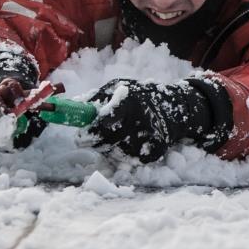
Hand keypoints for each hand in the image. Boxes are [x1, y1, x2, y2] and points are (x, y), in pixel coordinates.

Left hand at [86, 77, 233, 162]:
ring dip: (106, 149)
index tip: (80, 135)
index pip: (103, 124)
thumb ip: (96, 97)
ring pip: (115, 154)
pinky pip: (128, 161)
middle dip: (92, 142)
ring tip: (110, 137)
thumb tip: (72, 107)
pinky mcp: (154, 153)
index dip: (88, 132)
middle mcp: (140, 122)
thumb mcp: (119, 87)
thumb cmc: (140, 96)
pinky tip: (124, 144)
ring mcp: (149, 139)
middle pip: (106, 142)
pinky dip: (121, 155)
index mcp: (130, 103)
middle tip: (85, 139)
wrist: (176, 109)